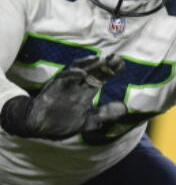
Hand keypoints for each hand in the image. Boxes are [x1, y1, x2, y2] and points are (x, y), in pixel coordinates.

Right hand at [2, 55, 125, 139]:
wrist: (42, 126)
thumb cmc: (63, 121)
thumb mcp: (89, 119)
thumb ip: (106, 113)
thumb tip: (125, 109)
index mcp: (86, 90)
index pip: (101, 76)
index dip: (112, 70)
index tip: (122, 64)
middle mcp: (77, 84)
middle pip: (92, 70)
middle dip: (104, 64)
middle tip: (116, 58)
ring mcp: (66, 84)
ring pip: (78, 69)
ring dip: (89, 64)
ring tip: (101, 60)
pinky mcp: (54, 87)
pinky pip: (63, 78)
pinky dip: (72, 74)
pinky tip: (82, 73)